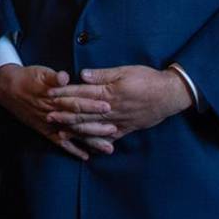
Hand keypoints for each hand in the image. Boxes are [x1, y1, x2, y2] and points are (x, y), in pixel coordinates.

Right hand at [0, 64, 110, 160]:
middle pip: (78, 121)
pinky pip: (60, 143)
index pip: (76, 102)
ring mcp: (50, 124)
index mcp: (54, 97)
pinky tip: (86, 156)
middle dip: (96, 126)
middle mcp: (53, 113)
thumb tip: (64, 77)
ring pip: (73, 135)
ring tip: (108, 148)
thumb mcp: (40, 72)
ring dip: (90, 142)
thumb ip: (54, 77)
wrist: (7, 89)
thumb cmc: (27, 78)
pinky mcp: (45, 131)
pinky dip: (73, 150)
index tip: (108, 106)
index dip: (92, 104)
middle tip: (114, 130)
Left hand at [46, 65, 194, 145]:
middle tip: (47, 116)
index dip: (64, 93)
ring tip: (61, 133)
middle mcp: (112, 109)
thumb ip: (103, 75)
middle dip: (64, 114)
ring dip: (76, 130)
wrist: (170, 95)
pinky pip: (109, 137)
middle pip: (84, 113)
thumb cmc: (148, 79)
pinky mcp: (127, 129)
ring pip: (94, 127)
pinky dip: (97, 142)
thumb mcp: (125, 71)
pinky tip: (87, 146)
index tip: (49, 94)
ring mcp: (119, 121)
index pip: (82, 93)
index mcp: (110, 93)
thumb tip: (83, 75)